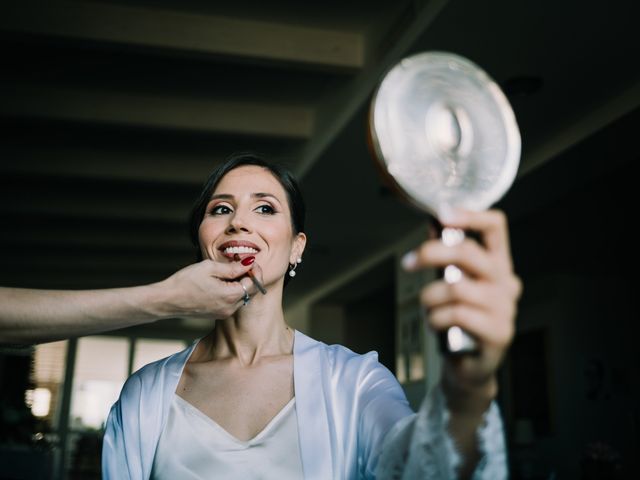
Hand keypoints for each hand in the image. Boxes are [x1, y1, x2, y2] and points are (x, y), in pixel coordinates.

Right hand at [155, 259, 264, 318]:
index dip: (255, 270)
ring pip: (242, 297)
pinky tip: (222, 281)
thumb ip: (232, 267)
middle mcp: (230, 308)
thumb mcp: (209, 268)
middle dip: (250, 277)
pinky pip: (232, 302)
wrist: (167, 300)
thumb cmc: (185, 282)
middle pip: (250, 291)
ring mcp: (224, 313)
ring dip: (241, 284)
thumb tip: (249, 263)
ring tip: (230, 271)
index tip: (250, 260)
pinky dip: (232, 291)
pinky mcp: (218, 314)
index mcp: (230, 296)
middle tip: (242, 263)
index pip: (254, 283)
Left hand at [403, 209, 521, 405]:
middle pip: (468, 253)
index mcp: (497, 264)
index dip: (469, 215)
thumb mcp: (453, 283)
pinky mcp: (498, 332)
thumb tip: (433, 224)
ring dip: (430, 297)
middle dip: (431, 253)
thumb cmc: (458, 321)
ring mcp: (505, 308)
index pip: (495, 227)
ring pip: (456, 287)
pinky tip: (436, 326)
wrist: (469, 367)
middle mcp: (506, 282)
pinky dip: (436, 319)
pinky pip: (456, 315)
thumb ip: (447, 257)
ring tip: (428, 308)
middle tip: (409, 263)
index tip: (441, 214)